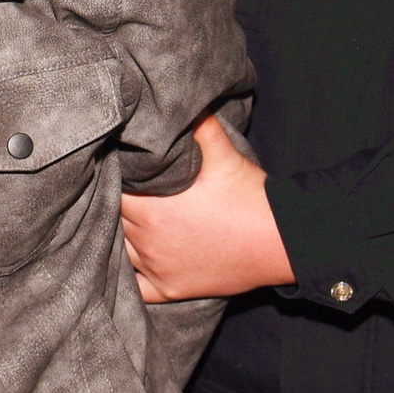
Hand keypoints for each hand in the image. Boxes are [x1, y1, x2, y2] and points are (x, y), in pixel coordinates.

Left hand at [120, 115, 293, 303]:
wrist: (280, 242)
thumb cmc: (250, 197)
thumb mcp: (223, 156)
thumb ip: (200, 127)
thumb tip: (187, 103)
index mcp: (153, 207)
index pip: (113, 189)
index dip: (117, 179)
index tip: (125, 171)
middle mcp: (148, 241)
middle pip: (115, 218)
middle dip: (120, 205)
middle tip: (134, 194)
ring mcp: (157, 268)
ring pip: (121, 249)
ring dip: (124, 236)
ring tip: (137, 221)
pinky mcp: (170, 289)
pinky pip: (136, 289)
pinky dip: (131, 277)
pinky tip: (135, 262)